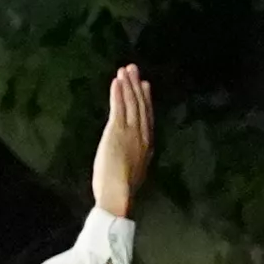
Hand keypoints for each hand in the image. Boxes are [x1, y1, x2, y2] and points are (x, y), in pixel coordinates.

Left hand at [86, 62, 150, 220]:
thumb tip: (131, 158)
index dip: (146, 100)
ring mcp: (131, 132)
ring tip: (125, 70)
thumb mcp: (132, 173)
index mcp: (146, 146)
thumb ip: (133, 161)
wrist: (118, 194)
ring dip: (128, 85)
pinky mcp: (117, 131)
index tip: (145, 85)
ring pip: (131, 103)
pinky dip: (118, 93)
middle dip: (137, 86)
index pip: (147, 117)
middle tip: (134, 69)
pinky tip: (117, 82)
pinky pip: (119, 107)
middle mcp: (142, 136)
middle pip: (141, 106)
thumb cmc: (120, 191)